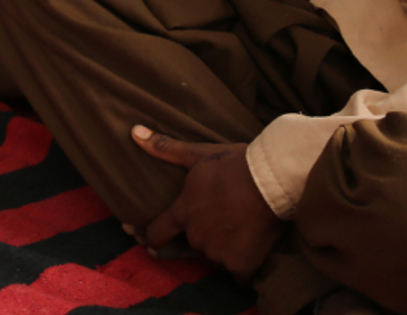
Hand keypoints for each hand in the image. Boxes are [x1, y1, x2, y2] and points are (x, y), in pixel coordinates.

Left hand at [133, 127, 282, 278]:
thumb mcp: (199, 154)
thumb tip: (134, 132)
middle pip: (190, 246)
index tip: (148, 241)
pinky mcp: (241, 264)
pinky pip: (238, 275)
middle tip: (212, 227)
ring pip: (214, 258)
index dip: (151, 237)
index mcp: (183, 213)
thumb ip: (166, 149)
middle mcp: (196, 237)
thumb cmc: (234, 165)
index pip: (156, 234)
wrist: (272, 180)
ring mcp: (218, 253)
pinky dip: (242, 268)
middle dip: (197, 239)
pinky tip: (247, 257)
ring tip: (234, 234)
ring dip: (220, 251)